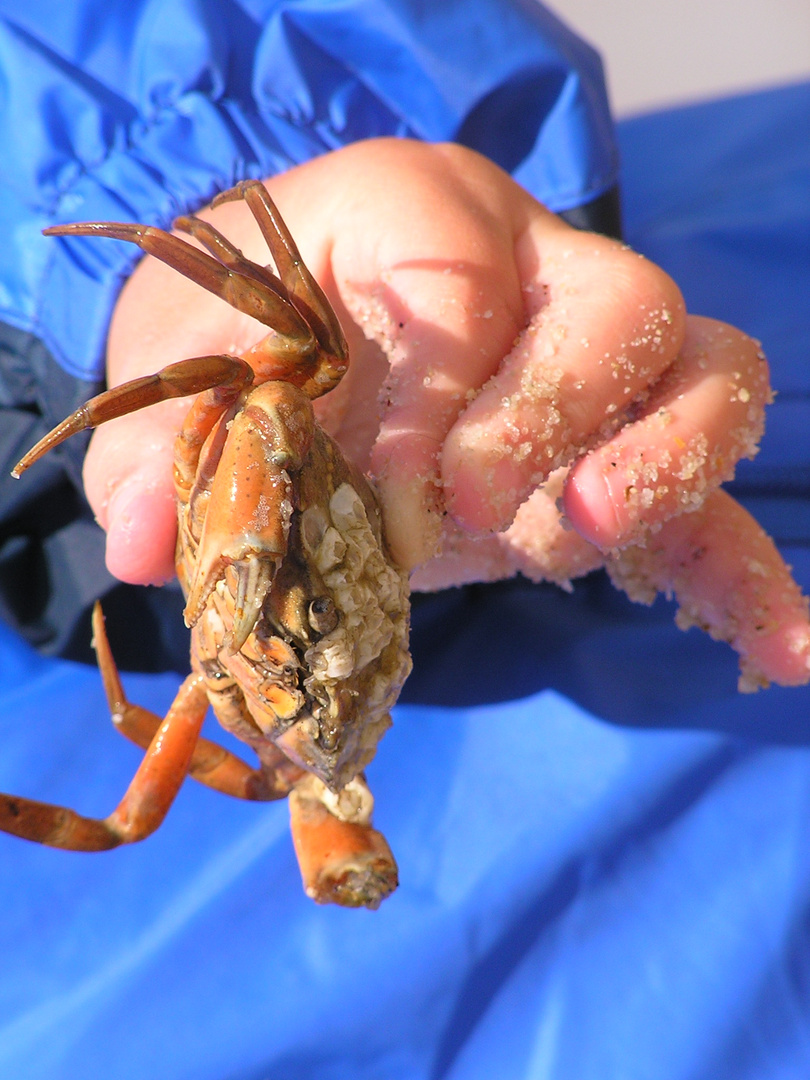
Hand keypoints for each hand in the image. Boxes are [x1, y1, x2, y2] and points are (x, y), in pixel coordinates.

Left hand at [82, 139, 809, 688]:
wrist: (309, 357)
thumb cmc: (249, 350)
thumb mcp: (181, 379)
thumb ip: (160, 447)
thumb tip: (142, 542)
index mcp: (419, 213)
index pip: (471, 269)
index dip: (438, 388)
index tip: (379, 487)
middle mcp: (536, 268)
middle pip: (624, 303)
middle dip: (545, 424)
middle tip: (463, 508)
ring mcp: (593, 370)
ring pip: (708, 374)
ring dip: (661, 471)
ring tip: (574, 542)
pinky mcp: (613, 462)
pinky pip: (712, 500)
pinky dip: (745, 574)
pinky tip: (780, 652)